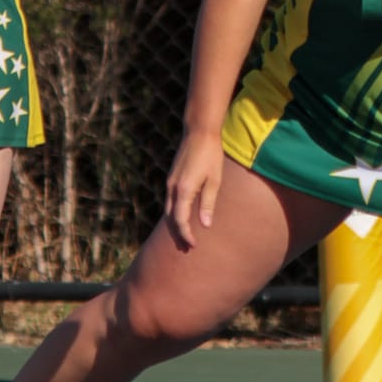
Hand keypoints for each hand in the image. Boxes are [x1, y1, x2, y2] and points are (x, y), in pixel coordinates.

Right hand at [164, 129, 224, 250]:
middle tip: (187, 249)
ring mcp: (169, 183)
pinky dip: (173, 214)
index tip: (193, 245)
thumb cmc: (210, 156)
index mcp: (183, 190)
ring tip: (184, 238)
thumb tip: (205, 226)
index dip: (186, 235)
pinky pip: (169, 202)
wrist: (199, 132)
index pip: (180, 220)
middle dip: (178, 234)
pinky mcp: (171, 179)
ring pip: (167, 211)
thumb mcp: (214, 181)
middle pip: (170, 218)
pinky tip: (181, 218)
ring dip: (175, 226)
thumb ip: (208, 204)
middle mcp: (172, 188)